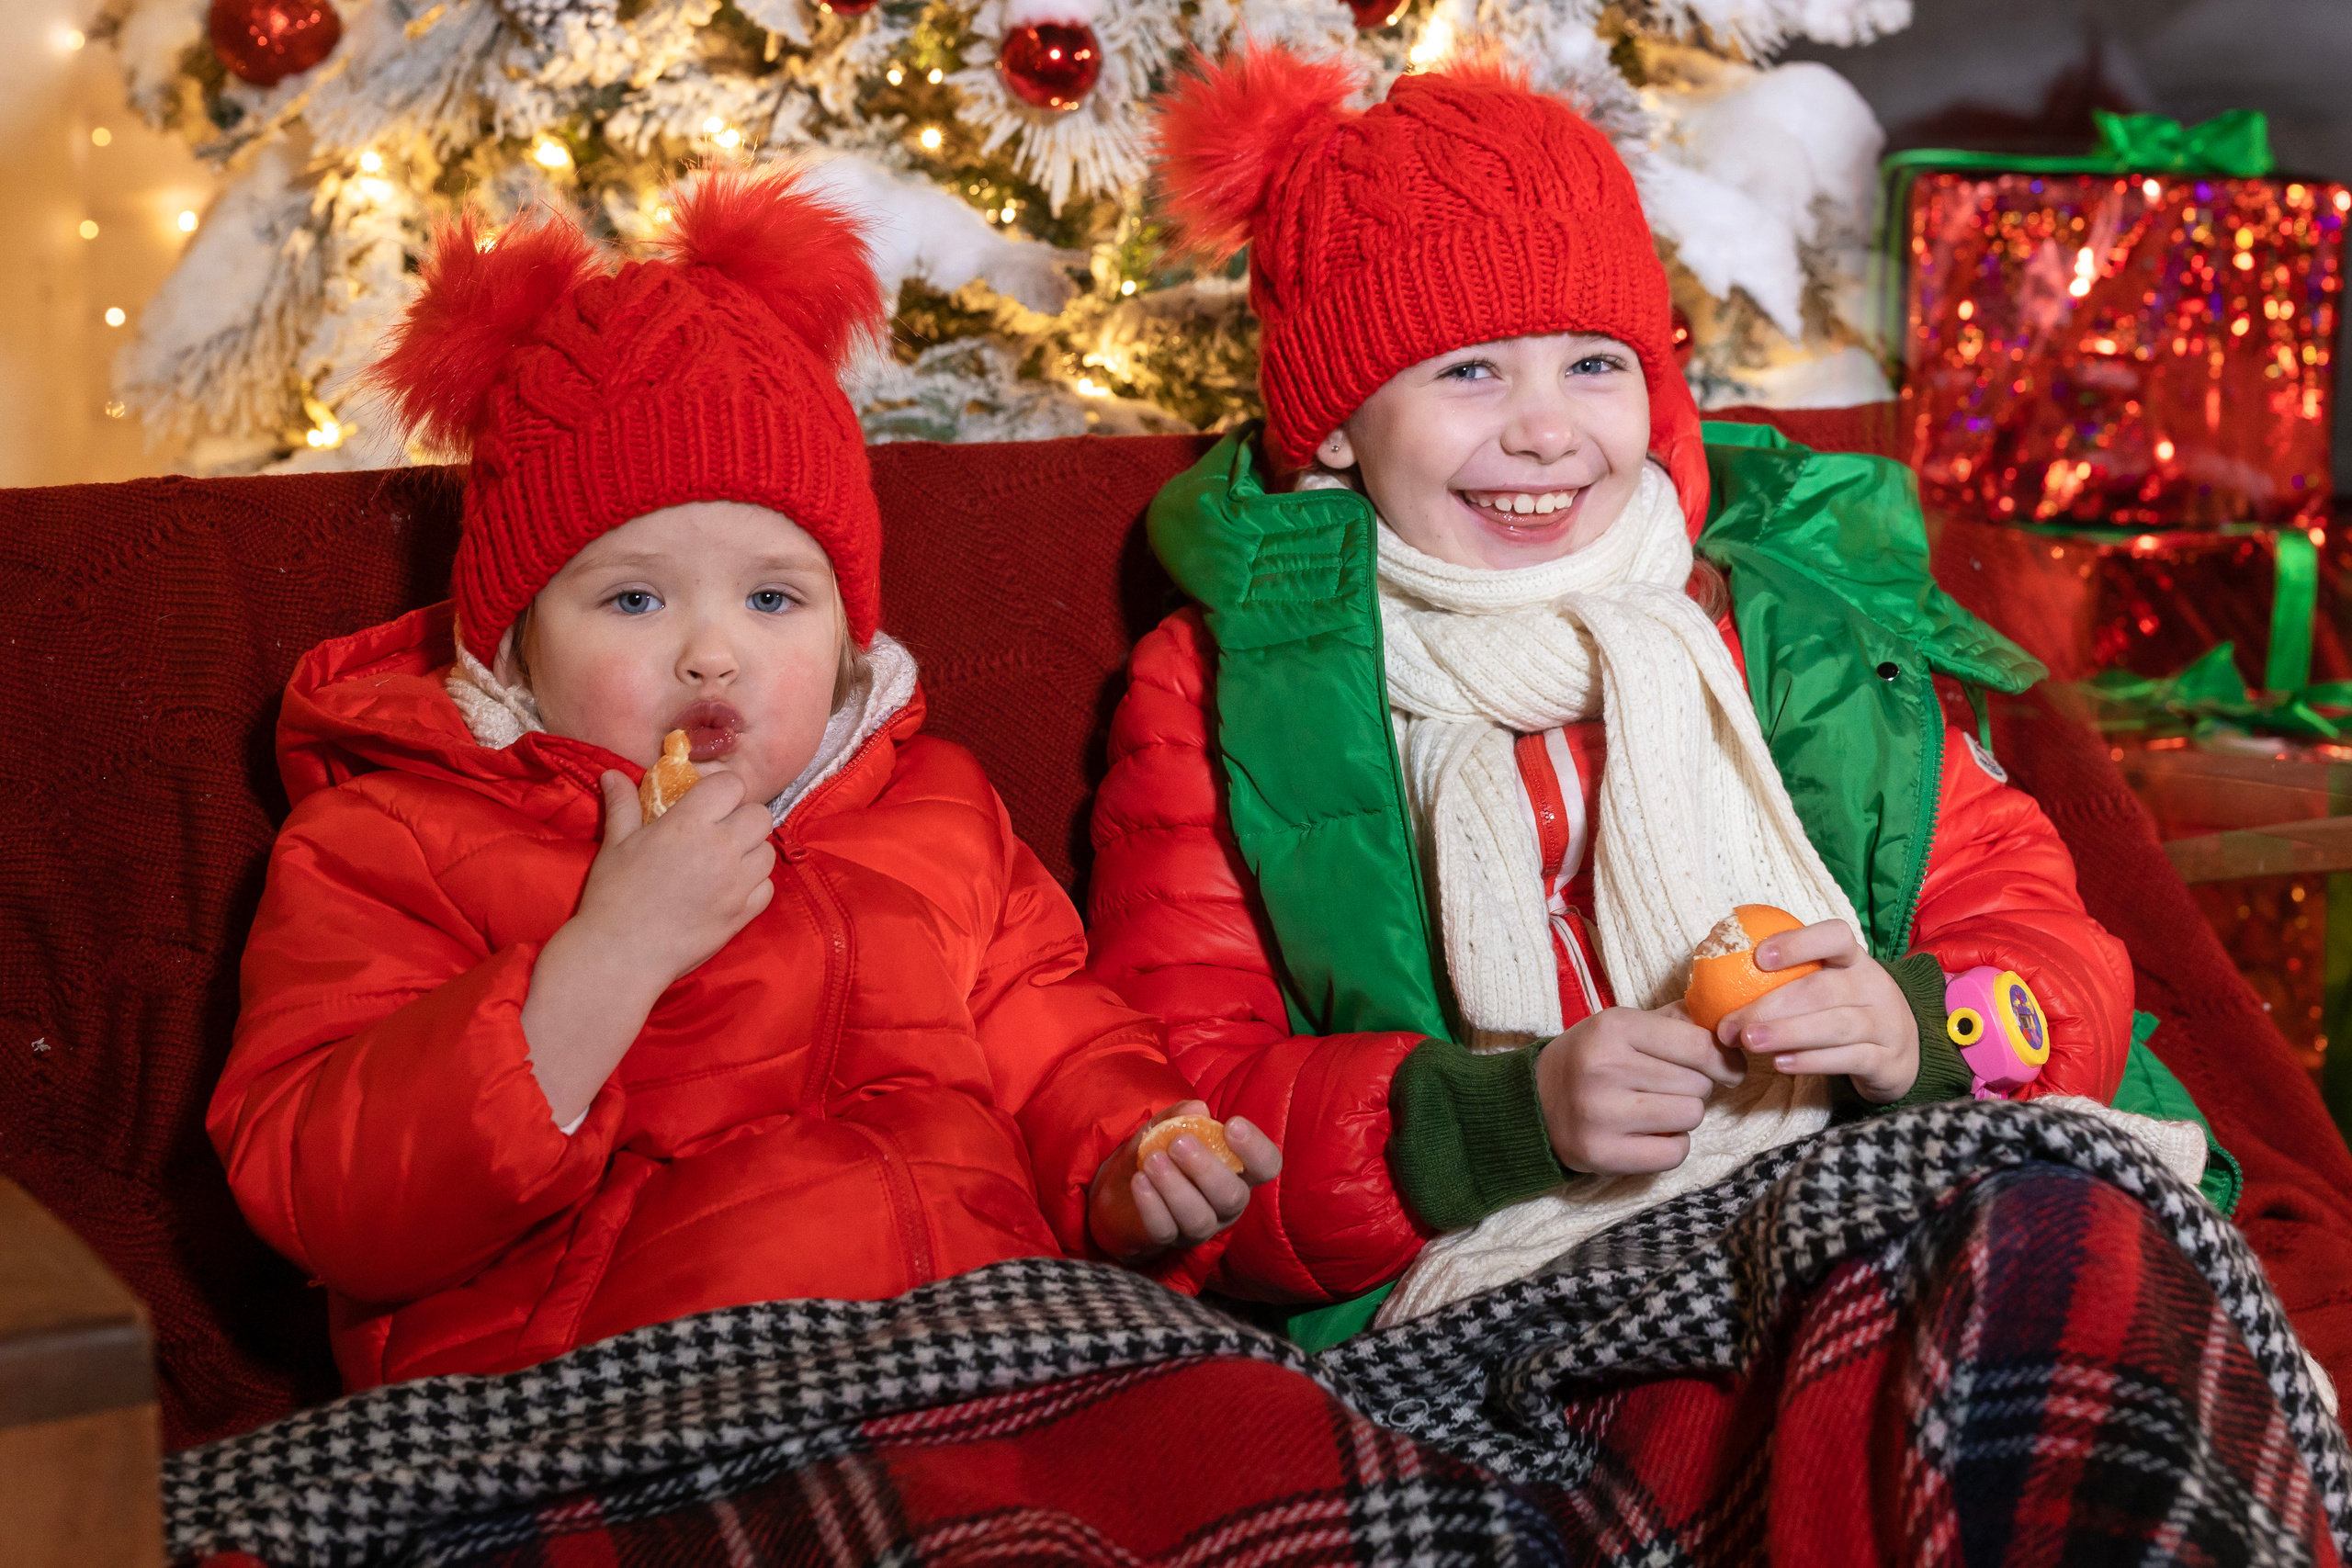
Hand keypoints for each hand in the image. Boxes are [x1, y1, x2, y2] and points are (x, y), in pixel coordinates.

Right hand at [522, 771, 779, 1127]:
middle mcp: (723, 848)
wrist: (621, 953)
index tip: (707, 804)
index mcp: (691, 823)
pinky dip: (754, 885)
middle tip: (718, 831)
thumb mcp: (615, 843)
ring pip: (768, 851)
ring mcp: (738, 883)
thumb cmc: (614, 894)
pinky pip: (767, 887)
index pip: (732, 786)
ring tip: (724, 861)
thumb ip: (623, 804)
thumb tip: (612, 773)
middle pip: (760, 816)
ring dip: (751, 851)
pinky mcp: (744, 913)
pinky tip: (729, 889)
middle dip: (742, 818)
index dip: (722, 792)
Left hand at [1087, 1101, 1281, 1260]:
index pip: (1266, 1165)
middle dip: (1205, 1169)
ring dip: (1175, 1188)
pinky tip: (1139, 1181)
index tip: (1232, 1124)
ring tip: (1153, 1160)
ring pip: (1199, 1218)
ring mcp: (1201, 1225)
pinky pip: (1165, 1230)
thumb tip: (1197, 1109)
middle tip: (1179, 1143)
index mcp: (1239, 1171)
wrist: (1124, 1184)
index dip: (1256, 1148)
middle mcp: (1227, 1203)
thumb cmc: (1161, 1150)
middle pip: (1232, 1197)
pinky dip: (1152, 1206)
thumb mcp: (1168, 1126)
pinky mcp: (1170, 1238)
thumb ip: (1181, 1116)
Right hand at [1535, 1004, 1745, 1174]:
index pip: (1699, 1045)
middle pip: (1698, 1083)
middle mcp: (1606, 1068)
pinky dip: (1672, 1145)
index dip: (1723, 1059)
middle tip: (1668, 1088)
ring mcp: (1601, 1114)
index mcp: (1614, 1027)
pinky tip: (1652, 1134)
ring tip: (1658, 1109)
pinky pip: (1674, 1152)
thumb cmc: (1589, 1059)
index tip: (1727, 1068)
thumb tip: (1728, 1029)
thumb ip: (1673, 1022)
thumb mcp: (1621, 1026)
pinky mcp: (1602, 1153)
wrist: (1533, 1102)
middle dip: (1694, 1086)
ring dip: (1683, 1115)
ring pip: (1690, 1116)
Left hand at [1714, 920, 1918, 1102]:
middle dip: (1771, 1006)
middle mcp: (1873, 986)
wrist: (1902, 1052)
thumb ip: (1787, 978)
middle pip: (1823, 990)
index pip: (1836, 936)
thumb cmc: (1843, 1010)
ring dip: (1786, 1034)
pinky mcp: (1887, 1060)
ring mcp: (1885, 1024)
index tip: (1759, 956)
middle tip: (1731, 1024)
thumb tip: (1715, 976)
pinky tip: (1781, 1063)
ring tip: (1749, 1043)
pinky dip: (1812, 1061)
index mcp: (1854, 959)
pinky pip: (1849, 1059)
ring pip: (1835, 1026)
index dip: (1799, 943)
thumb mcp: (1826, 984)